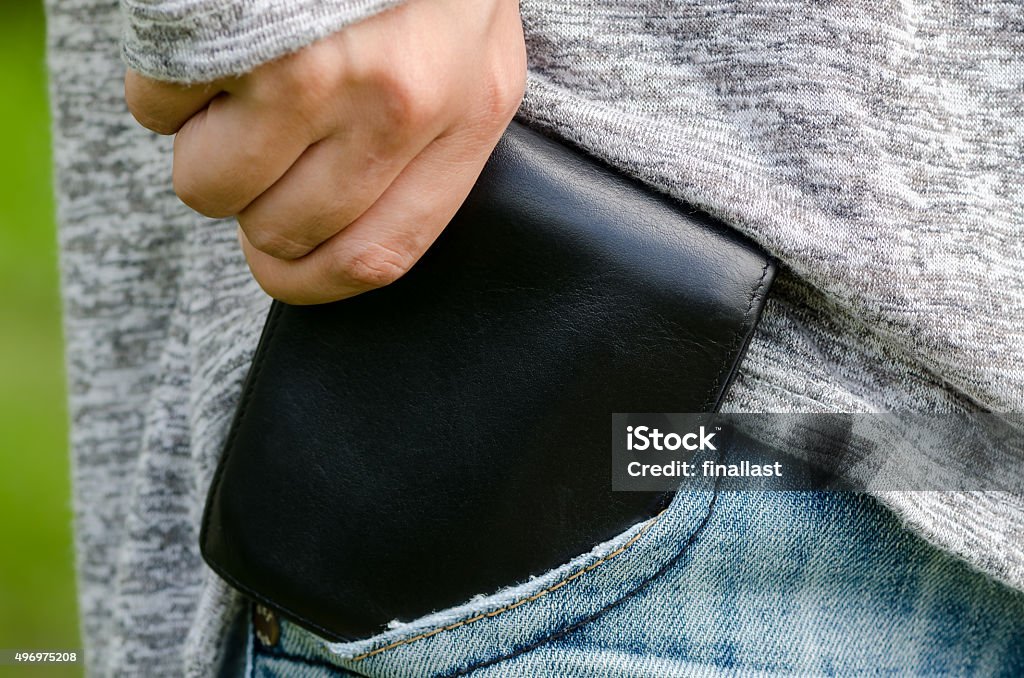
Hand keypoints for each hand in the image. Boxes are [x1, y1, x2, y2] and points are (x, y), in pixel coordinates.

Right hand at [124, 0, 525, 303]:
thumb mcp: (471, 55)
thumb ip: (430, 146)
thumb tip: (347, 242)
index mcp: (466, 116)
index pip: (378, 258)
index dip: (310, 282)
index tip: (279, 268)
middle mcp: (398, 103)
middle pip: (282, 233)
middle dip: (248, 211)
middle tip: (252, 156)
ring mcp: (313, 65)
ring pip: (208, 185)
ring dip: (201, 147)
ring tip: (235, 85)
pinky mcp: (232, 27)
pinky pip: (156, 107)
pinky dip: (164, 85)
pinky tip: (211, 38)